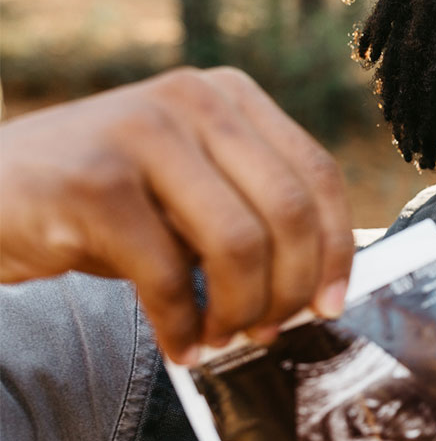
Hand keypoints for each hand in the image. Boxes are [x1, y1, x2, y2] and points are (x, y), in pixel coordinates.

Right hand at [0, 67, 353, 364]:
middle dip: (290, 288)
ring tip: (223, 338)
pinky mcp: (95, 184)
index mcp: (229, 95)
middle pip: (288, 212)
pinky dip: (182, 327)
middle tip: (272, 331)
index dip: (336, 249)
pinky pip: (168, 276)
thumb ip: (252, 216)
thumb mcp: (191, 192)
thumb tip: (321, 285)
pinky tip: (181, 345)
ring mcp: (141, 133)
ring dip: (239, 311)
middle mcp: (191, 100)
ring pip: (238, 245)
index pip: (317, 175)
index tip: (332, 304)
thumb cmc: (104, 204)